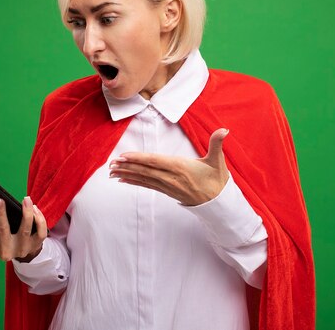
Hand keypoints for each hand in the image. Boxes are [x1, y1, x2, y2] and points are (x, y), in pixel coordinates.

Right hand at [0, 192, 48, 261]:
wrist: (21, 248)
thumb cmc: (3, 233)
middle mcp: (6, 252)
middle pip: (3, 230)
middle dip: (0, 213)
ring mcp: (22, 249)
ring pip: (25, 230)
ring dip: (26, 213)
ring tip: (25, 199)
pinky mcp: (36, 245)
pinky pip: (40, 232)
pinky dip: (39, 219)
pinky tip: (34, 208)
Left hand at [108, 128, 229, 205]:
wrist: (218, 203)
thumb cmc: (216, 179)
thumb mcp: (218, 160)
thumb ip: (217, 143)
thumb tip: (224, 130)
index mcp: (181, 167)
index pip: (155, 161)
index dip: (138, 159)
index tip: (124, 156)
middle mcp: (171, 177)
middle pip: (145, 171)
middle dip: (127, 167)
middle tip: (111, 164)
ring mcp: (168, 186)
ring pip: (144, 179)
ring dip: (127, 174)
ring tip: (112, 172)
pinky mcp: (167, 191)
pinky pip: (147, 186)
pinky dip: (134, 182)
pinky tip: (123, 179)